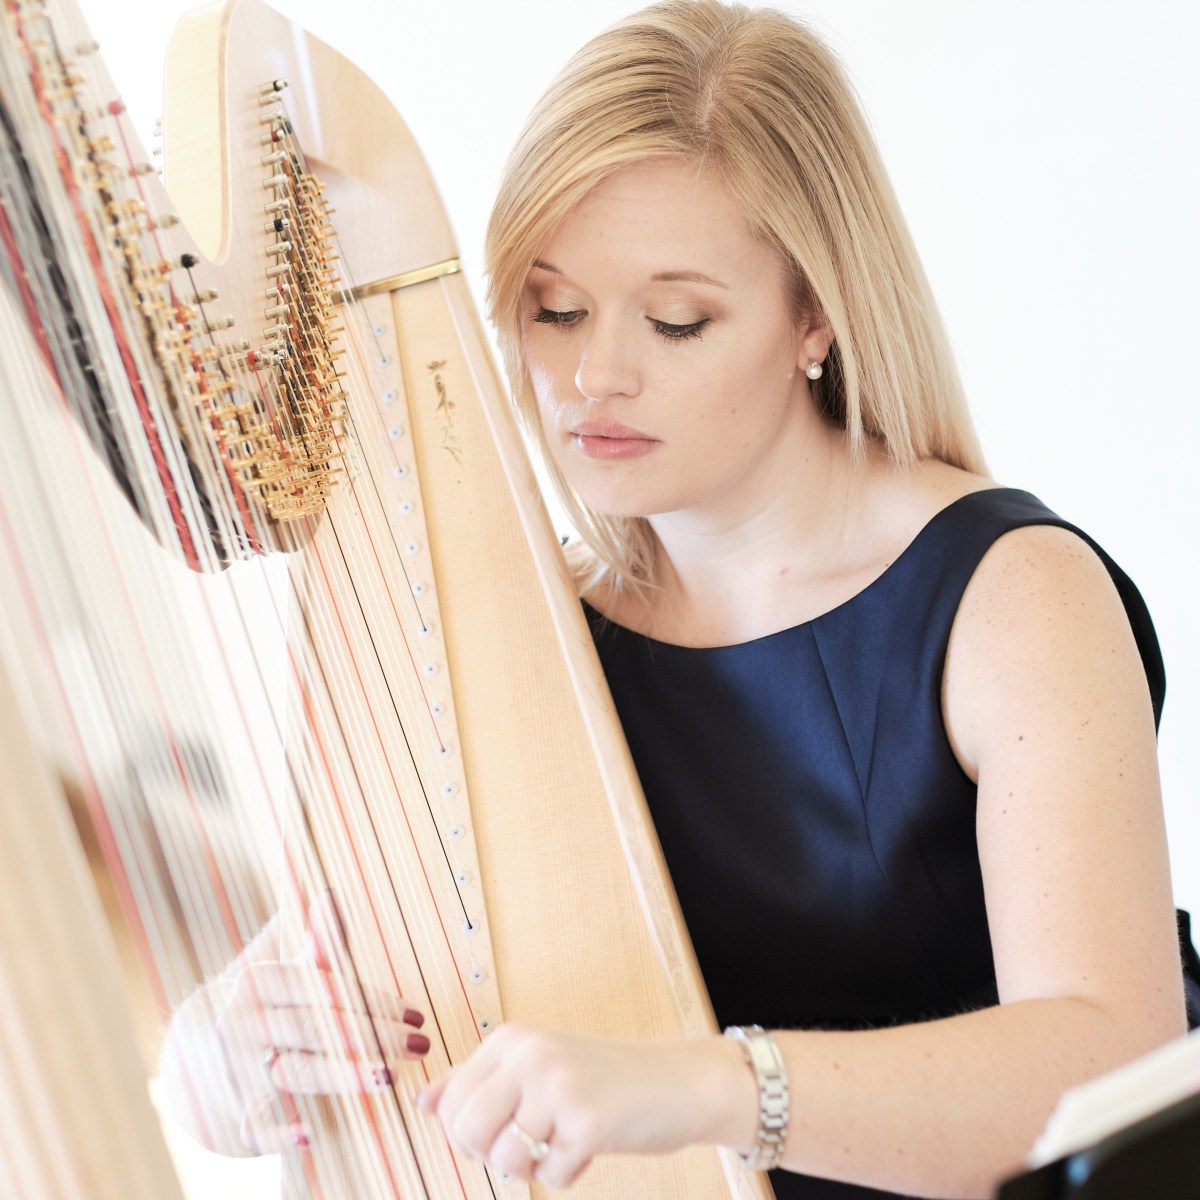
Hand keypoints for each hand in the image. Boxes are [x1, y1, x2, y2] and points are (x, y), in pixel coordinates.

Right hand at [211, 894, 430, 1151]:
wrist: (194, 1048)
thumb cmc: (258, 997)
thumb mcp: (279, 959)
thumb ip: (312, 932)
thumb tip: (331, 890)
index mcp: (256, 981)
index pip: (322, 988)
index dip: (370, 1000)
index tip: (412, 1012)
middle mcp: (243, 1023)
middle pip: (316, 1028)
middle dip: (372, 1036)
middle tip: (418, 1043)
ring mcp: (238, 1069)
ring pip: (297, 1072)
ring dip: (343, 1076)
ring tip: (388, 1077)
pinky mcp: (236, 1112)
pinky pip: (256, 1127)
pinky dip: (278, 1134)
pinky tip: (308, 1135)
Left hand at [417, 1023, 752, 1187]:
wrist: (673, 1082)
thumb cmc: (598, 1080)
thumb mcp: (532, 1068)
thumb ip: (478, 1082)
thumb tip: (423, 1102)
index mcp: (510, 1039)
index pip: (451, 1104)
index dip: (468, 1134)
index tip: (501, 1130)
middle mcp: (529, 1054)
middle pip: (465, 1132)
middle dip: (491, 1155)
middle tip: (529, 1143)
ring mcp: (559, 1085)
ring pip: (505, 1160)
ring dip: (532, 1167)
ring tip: (559, 1142)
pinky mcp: (588, 1120)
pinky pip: (551, 1176)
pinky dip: (568, 1174)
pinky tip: (587, 1146)